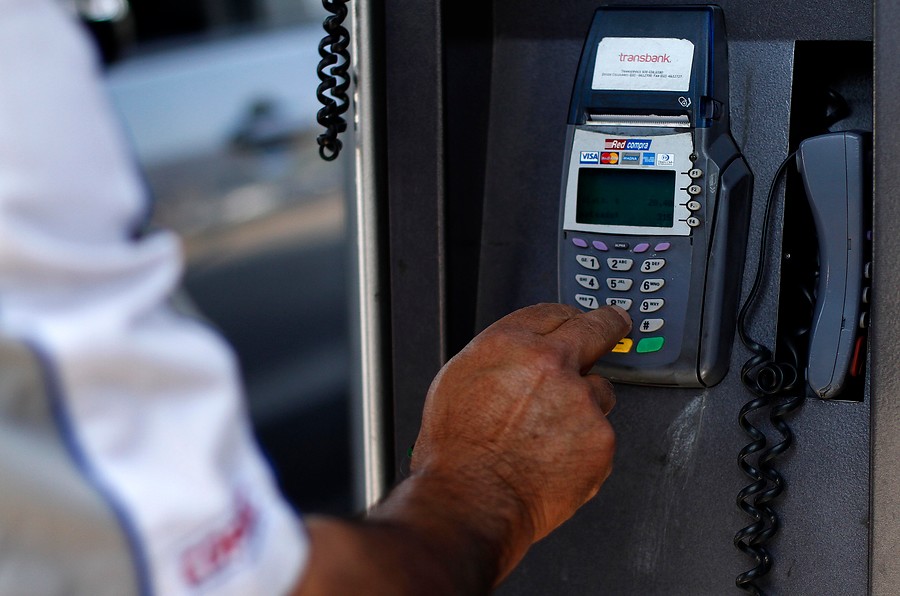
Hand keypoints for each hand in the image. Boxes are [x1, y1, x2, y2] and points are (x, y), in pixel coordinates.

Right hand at [409, 303, 630, 576]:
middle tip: (616, 325)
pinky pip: (601, 434)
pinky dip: (586, 445)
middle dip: (609, 325)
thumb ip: (500, 359)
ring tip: (550, 434)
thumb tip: (518, 356)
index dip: (567, 319)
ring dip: (586, 404)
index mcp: (509, 343)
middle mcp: (549, 363)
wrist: (472, 499)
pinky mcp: (601, 437)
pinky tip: (556, 458)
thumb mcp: (459, 381)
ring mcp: (580, 400)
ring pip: (600, 390)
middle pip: (598, 328)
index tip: (576, 323)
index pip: (554, 313)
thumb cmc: (457, 451)